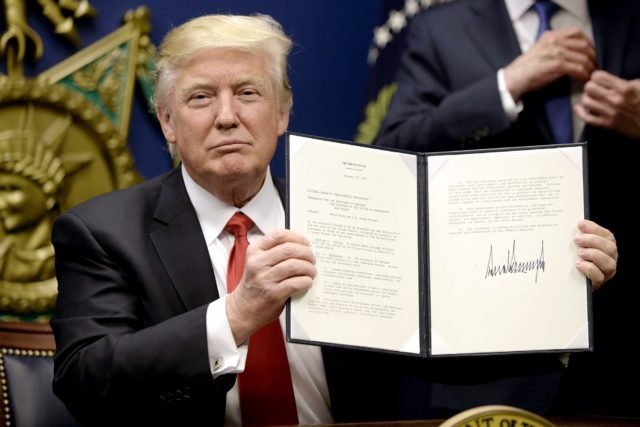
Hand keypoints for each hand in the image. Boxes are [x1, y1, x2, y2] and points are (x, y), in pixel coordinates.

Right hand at [226, 229, 315, 343]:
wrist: (243, 308)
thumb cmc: (255, 283)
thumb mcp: (257, 262)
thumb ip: (274, 252)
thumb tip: (302, 245)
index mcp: (255, 251)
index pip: (279, 235)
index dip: (297, 237)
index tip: (306, 243)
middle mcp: (258, 263)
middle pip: (290, 249)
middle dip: (306, 253)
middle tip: (312, 259)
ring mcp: (264, 279)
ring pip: (295, 265)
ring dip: (309, 268)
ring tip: (311, 272)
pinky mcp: (273, 294)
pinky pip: (296, 283)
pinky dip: (306, 281)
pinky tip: (307, 282)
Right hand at [504, 28, 595, 100]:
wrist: (514, 79)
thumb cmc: (526, 69)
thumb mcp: (540, 50)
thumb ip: (554, 47)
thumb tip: (571, 52)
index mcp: (550, 36)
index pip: (576, 32)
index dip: (587, 41)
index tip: (590, 51)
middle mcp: (553, 41)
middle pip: (583, 44)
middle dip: (592, 55)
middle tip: (594, 64)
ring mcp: (555, 52)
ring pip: (582, 57)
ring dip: (589, 67)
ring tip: (590, 74)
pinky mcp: (557, 65)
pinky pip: (577, 68)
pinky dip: (583, 74)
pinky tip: (584, 78)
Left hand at [574, 219, 616, 289]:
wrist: (572, 279)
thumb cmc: (576, 258)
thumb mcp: (579, 245)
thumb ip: (581, 235)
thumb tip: (578, 224)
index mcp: (607, 246)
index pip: (607, 235)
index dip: (594, 229)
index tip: (580, 225)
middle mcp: (610, 258)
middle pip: (610, 247)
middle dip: (593, 241)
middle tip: (577, 239)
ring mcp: (606, 271)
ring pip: (608, 263)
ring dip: (593, 255)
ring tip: (579, 252)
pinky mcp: (599, 282)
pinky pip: (599, 276)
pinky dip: (589, 268)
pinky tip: (579, 264)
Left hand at [575, 70, 639, 137]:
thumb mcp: (639, 87)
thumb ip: (624, 82)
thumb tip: (609, 80)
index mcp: (624, 88)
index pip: (597, 76)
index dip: (596, 77)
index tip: (598, 79)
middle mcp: (615, 100)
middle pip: (589, 87)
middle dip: (590, 87)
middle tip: (594, 89)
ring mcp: (610, 113)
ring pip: (586, 101)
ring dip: (586, 98)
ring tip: (590, 98)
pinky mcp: (607, 124)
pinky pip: (587, 118)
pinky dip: (580, 112)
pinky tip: (579, 107)